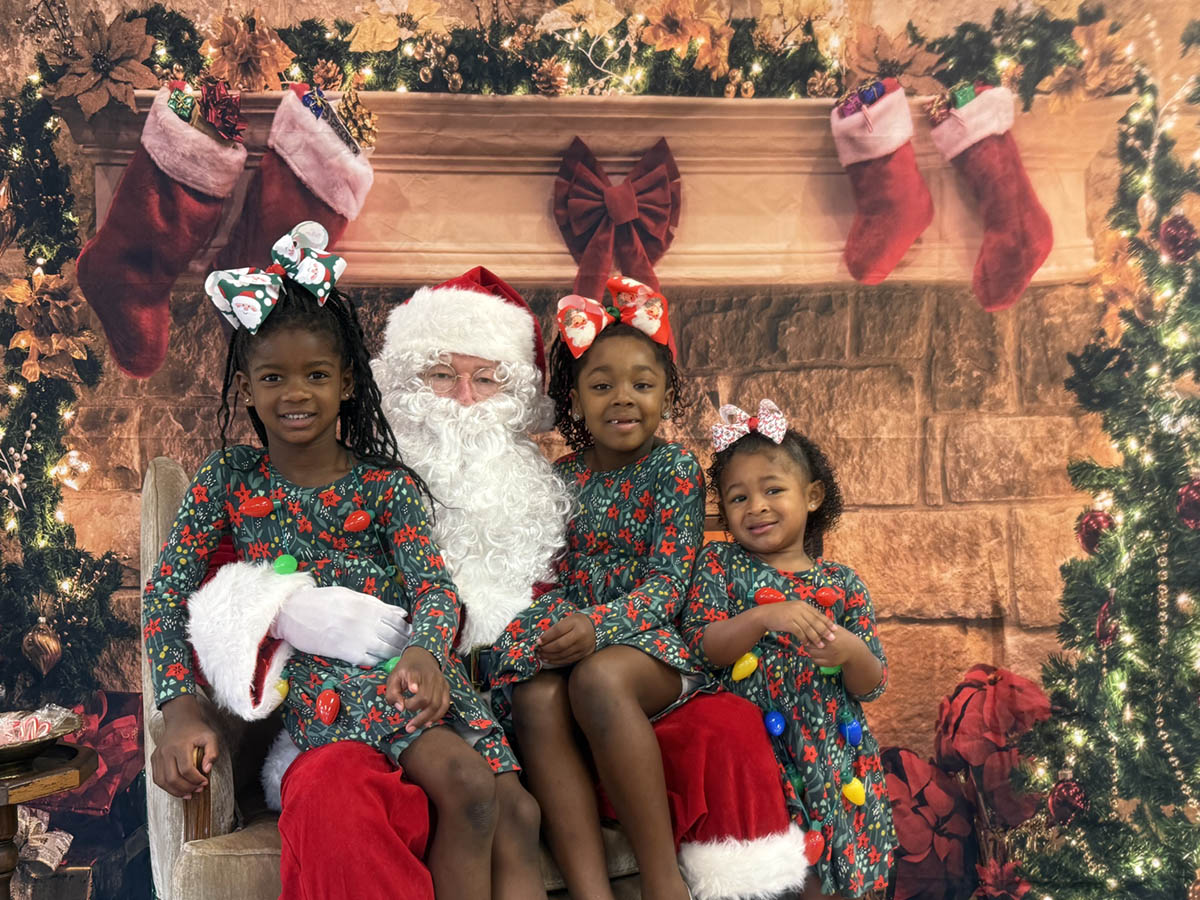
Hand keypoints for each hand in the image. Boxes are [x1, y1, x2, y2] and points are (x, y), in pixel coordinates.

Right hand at [152, 695, 220, 797]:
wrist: (180, 719)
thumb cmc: (196, 729)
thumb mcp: (210, 737)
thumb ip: (212, 752)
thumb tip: (206, 770)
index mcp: (180, 745)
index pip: (186, 770)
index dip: (196, 780)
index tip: (205, 783)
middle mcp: (166, 751)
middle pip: (172, 778)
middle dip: (186, 788)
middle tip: (198, 790)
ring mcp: (158, 756)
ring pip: (162, 781)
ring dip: (175, 791)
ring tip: (188, 793)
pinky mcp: (154, 759)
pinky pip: (157, 778)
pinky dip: (167, 787)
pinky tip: (178, 789)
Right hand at [272, 585, 410, 665]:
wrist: (293, 613)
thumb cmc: (321, 601)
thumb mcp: (350, 595)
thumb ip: (376, 604)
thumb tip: (400, 613)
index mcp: (367, 606)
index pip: (397, 620)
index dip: (406, 628)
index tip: (409, 632)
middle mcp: (366, 622)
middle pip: (395, 636)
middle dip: (404, 643)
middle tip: (407, 647)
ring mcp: (357, 639)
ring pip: (386, 650)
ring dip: (394, 654)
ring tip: (397, 655)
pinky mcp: (346, 653)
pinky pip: (370, 660)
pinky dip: (378, 661)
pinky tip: (380, 660)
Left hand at [385, 646, 449, 732]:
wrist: (422, 657)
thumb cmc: (405, 670)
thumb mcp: (393, 678)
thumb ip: (392, 693)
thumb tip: (401, 708)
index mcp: (414, 671)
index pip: (416, 677)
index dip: (415, 683)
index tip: (412, 689)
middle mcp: (430, 676)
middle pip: (427, 698)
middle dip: (416, 713)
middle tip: (407, 724)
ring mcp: (440, 682)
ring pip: (438, 704)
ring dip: (426, 718)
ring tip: (415, 727)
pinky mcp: (446, 687)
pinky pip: (445, 705)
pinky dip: (438, 716)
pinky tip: (428, 722)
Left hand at [536, 614, 596, 666]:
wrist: (596, 627)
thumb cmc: (578, 622)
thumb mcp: (568, 619)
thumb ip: (556, 627)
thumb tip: (541, 639)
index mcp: (575, 622)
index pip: (557, 630)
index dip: (546, 637)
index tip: (538, 641)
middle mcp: (580, 634)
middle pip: (560, 644)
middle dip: (547, 649)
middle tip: (538, 650)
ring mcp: (583, 646)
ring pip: (563, 654)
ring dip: (550, 656)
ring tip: (541, 655)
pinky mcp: (584, 654)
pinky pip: (568, 660)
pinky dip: (557, 661)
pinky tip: (550, 660)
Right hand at [758, 602, 835, 648]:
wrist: (765, 614)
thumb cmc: (780, 614)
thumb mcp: (793, 610)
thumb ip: (804, 615)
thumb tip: (816, 623)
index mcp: (803, 605)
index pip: (818, 614)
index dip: (827, 622)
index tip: (835, 629)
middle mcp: (800, 608)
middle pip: (816, 621)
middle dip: (825, 631)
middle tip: (832, 638)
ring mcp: (794, 615)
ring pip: (809, 628)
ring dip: (816, 638)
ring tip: (821, 645)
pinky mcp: (788, 622)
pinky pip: (799, 632)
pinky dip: (804, 639)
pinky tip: (807, 644)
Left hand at [805, 624, 853, 667]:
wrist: (853, 650)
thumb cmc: (843, 637)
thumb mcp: (836, 628)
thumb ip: (824, 626)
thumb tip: (810, 624)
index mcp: (831, 637)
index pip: (813, 636)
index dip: (809, 634)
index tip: (808, 633)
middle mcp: (830, 647)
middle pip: (810, 645)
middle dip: (808, 642)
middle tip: (809, 640)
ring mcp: (830, 656)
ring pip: (811, 654)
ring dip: (810, 650)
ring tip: (813, 647)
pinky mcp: (830, 663)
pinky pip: (816, 661)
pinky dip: (814, 657)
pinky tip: (817, 653)